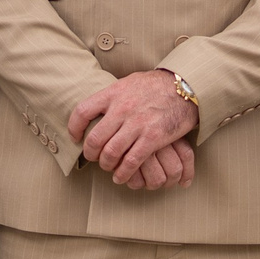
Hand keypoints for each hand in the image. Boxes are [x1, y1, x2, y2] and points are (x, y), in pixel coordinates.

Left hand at [69, 70, 198, 186]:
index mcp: (113, 93)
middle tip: (93, 157)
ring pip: (110, 153)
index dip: (74, 128)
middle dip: (90, 153)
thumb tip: (97, 106)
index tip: (75, 137)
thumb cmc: (156, 85)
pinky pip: (131, 161)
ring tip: (108, 167)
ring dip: (106, 165)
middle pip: (95, 139)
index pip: (82, 112)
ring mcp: (137, 124)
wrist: (185, 88)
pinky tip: (121, 176)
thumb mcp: (129, 82)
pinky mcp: (153, 138)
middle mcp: (122, 109)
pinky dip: (123, 173)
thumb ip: (113, 95)